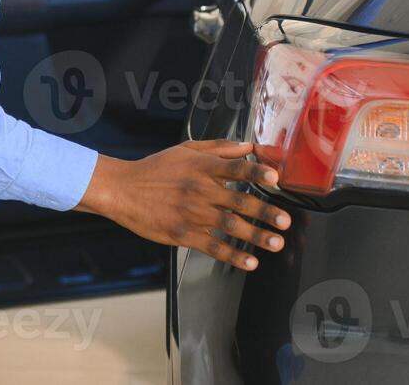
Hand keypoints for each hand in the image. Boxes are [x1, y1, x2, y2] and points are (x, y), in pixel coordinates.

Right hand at [74, 139, 290, 270]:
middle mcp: (200, 190)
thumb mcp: (186, 150)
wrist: (123, 190)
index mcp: (202, 168)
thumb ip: (219, 148)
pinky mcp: (183, 234)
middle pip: (238, 202)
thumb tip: (249, 146)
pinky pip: (212, 246)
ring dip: (255, 236)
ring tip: (276, 243)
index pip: (235, 169)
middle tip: (285, 221)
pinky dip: (232, 256)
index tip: (275, 179)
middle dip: (265, 213)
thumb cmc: (156, 168)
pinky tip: (249, 262)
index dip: (256, 173)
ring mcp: (192, 214)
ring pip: (229, 227)